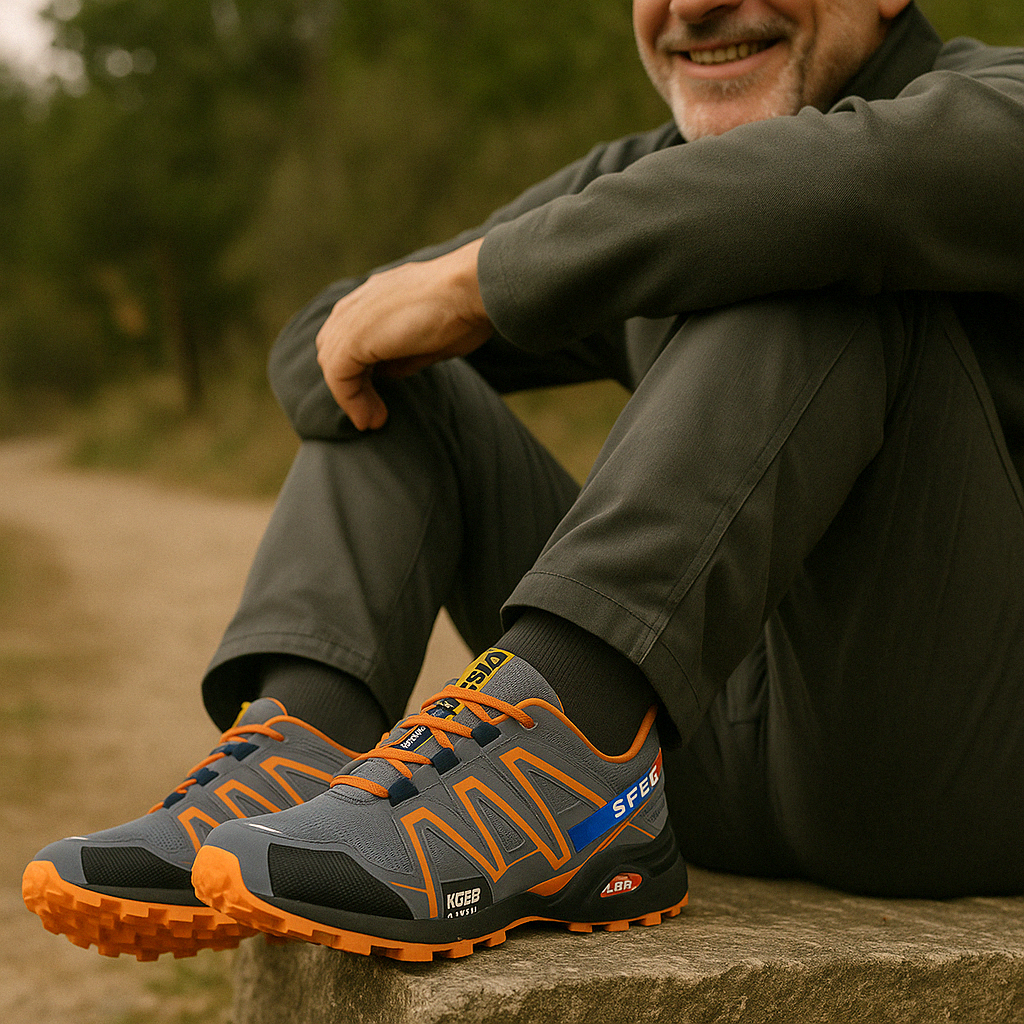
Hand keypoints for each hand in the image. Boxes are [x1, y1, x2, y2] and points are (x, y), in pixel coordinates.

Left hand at [315, 238, 490, 429]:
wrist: (473, 288)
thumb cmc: (466, 309)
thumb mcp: (428, 339)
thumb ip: (401, 356)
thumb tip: (386, 374)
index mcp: (376, 297)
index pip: (350, 337)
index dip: (360, 371)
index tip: (379, 399)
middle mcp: (359, 302)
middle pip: (334, 349)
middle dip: (350, 385)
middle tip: (373, 414)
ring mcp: (353, 315)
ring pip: (333, 363)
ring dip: (350, 396)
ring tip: (371, 420)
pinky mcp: (354, 335)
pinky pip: (338, 375)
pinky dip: (349, 400)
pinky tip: (367, 419)